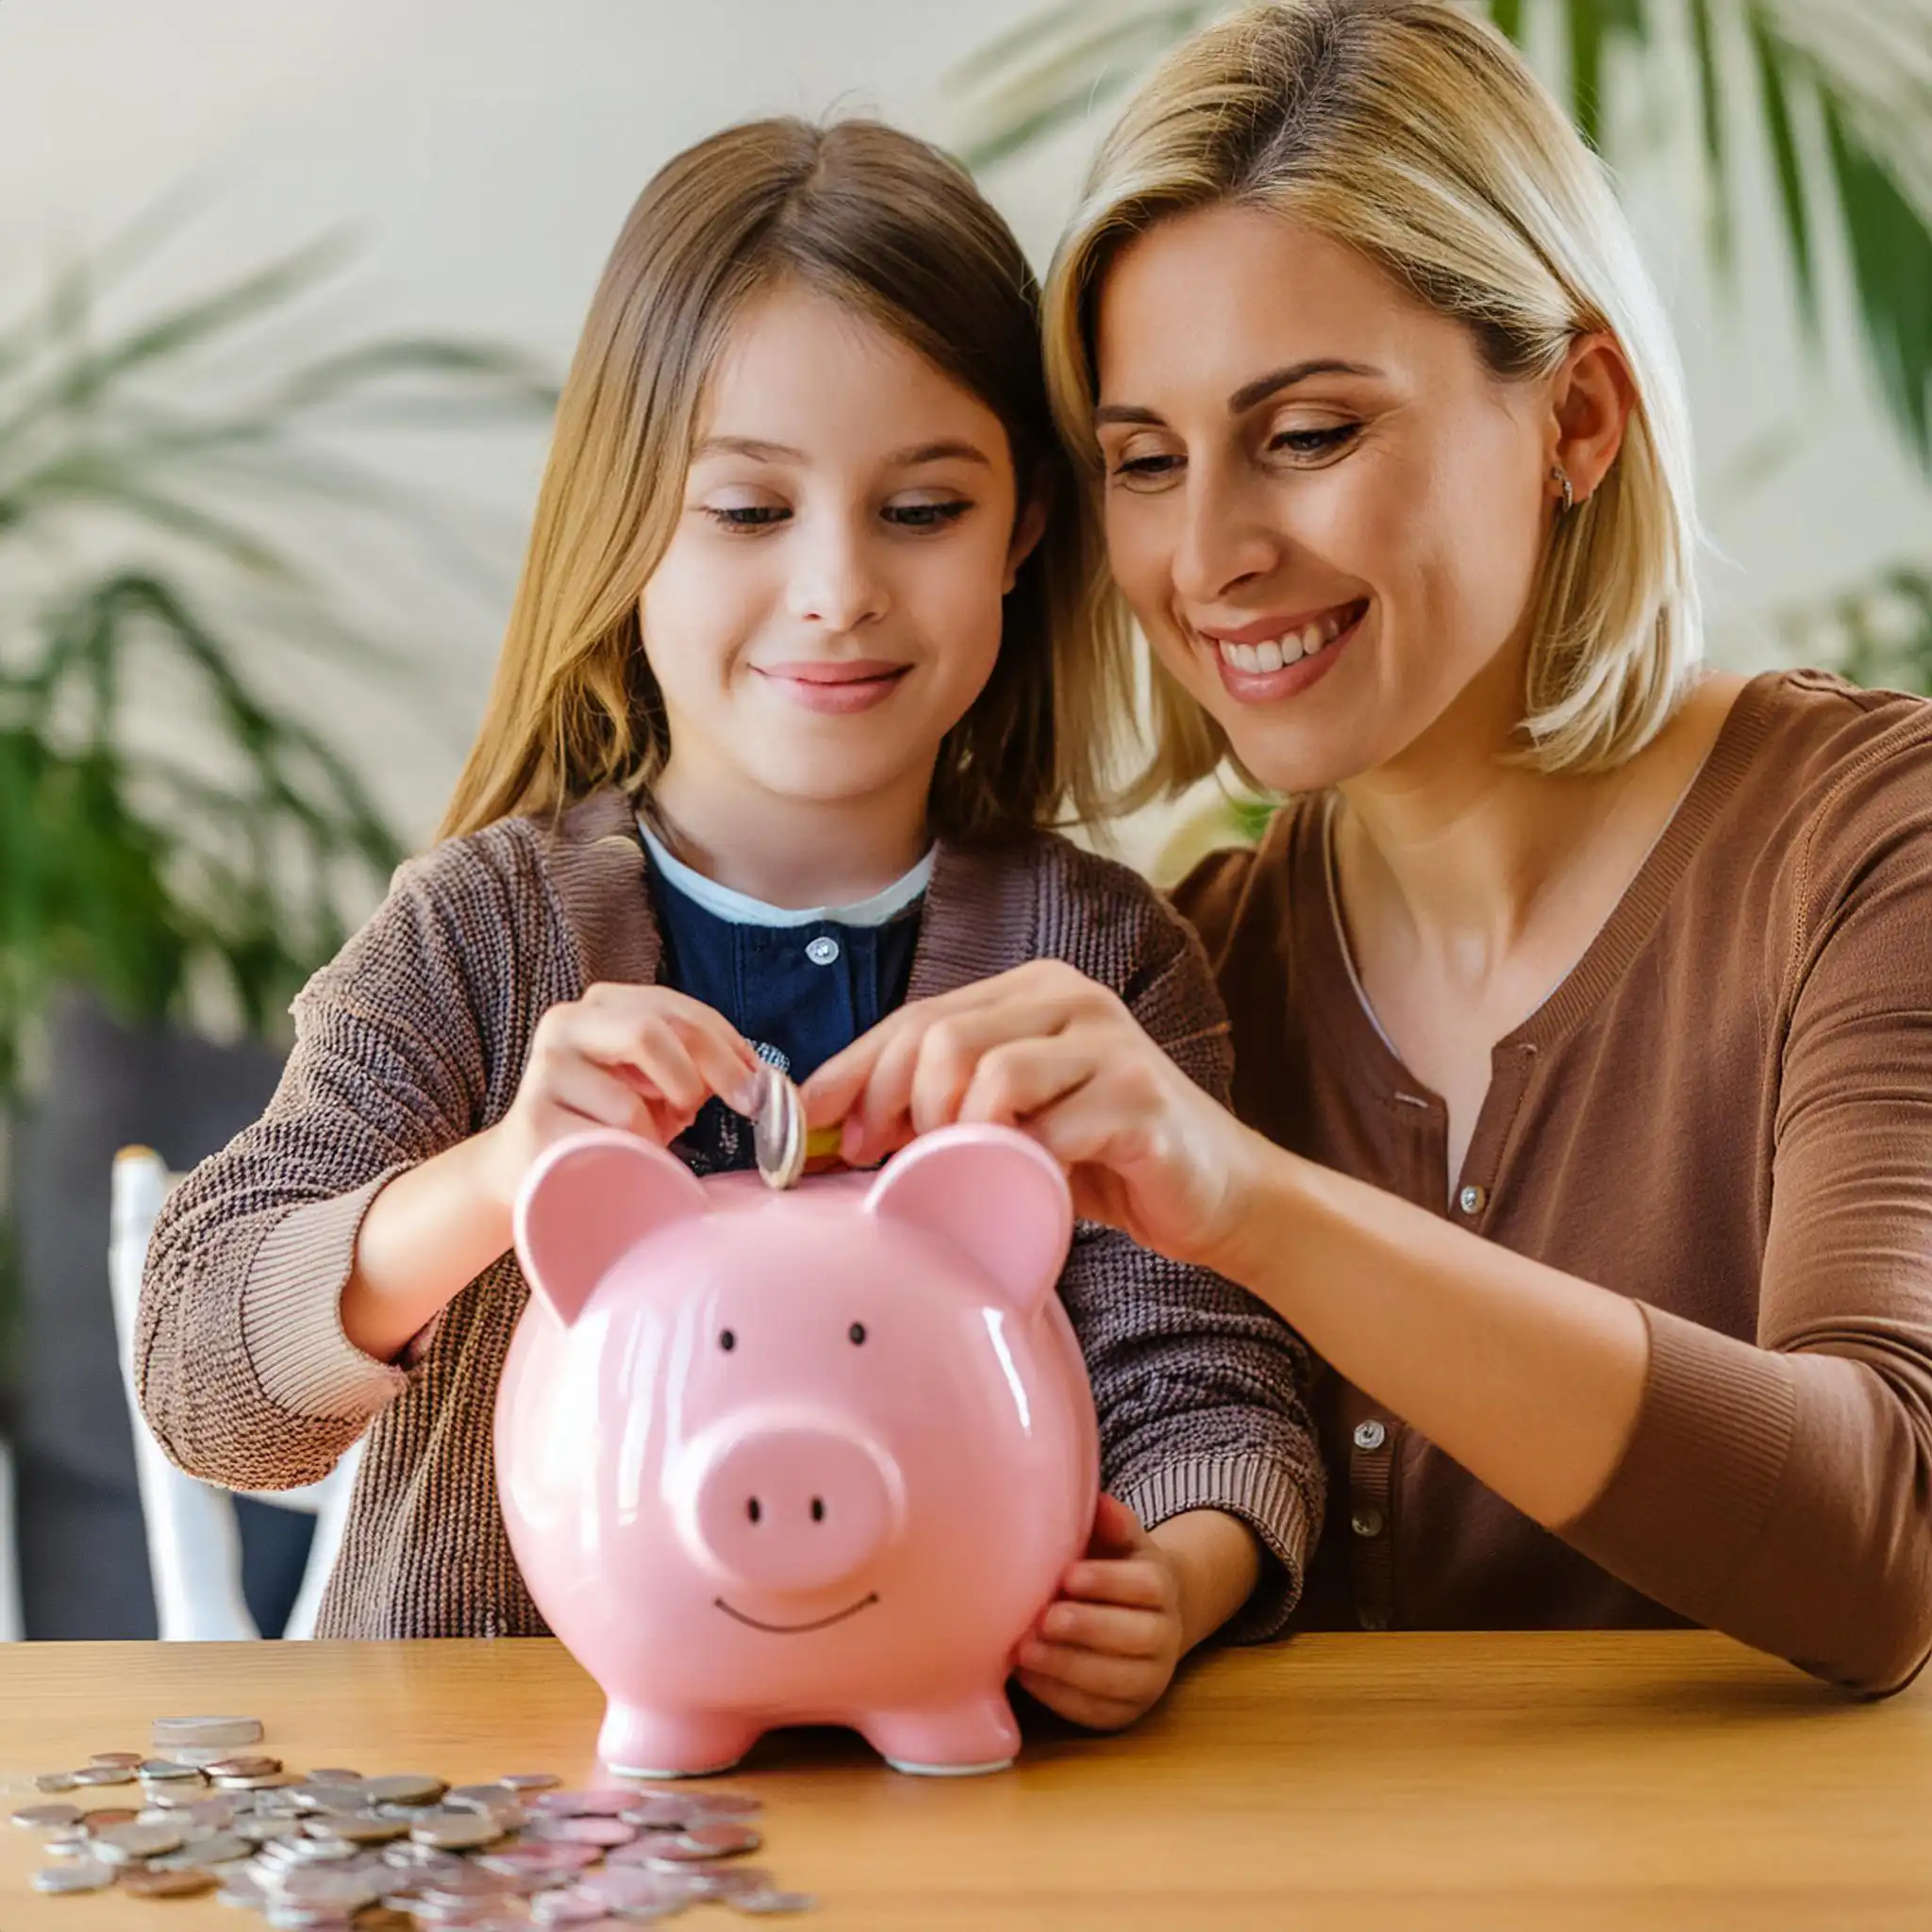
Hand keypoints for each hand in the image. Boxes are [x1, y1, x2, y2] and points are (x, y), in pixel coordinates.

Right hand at [476, 982, 759, 1209]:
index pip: (677, 1009)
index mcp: (603, 1005)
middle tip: (742, 1104)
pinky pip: (606, 1139)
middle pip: (652, 1030)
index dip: (728, 1042)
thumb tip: (762, 1078)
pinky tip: (625, 1154)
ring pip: (630, 1092)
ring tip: (658, 1134)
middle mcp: (567, 1023)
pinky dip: (636, 1150)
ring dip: (663, 1121)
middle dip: (710, 1069)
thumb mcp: (660, 1083)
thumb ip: (698, 1064)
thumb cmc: (610, 1122)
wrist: (533, 1168)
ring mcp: (544, 1069)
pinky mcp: (534, 1119)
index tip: (761, 1079)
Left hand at [801, 959, 1269, 1273]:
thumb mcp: (1012, 1121)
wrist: (1218, 1195)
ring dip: (950, 1133)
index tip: (814, 1124)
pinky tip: (1017, 1184)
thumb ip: (944, 1104)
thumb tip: (835, 1126)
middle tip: (881, 1160)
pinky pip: (1045, 1124)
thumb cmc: (1101, 1161)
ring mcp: (1107, 1041)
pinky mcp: (1138, 1096)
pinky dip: (1013, 1161)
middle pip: (940, 1034)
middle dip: (891, 1104)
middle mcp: (1068, 997)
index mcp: (1030, 991)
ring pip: (985, 1068)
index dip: (854, 1070)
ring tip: (955, 1171)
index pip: (916, 1015)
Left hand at [1014, 1495, 1183, 1730]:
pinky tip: (1028, 1677)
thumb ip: (1112, 1523)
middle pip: (1137, 1637)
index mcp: (1162, 1587)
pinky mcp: (1126, 1714)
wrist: (1138, 1618)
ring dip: (1069, 1668)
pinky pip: (1097, 1712)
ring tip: (1025, 1651)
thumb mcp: (1118, 1541)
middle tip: (1044, 1619)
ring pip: (1118, 1681)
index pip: (1147, 1586)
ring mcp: (1149, 1680)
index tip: (1067, 1575)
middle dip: (1088, 1629)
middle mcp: (1166, 1637)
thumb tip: (1098, 1501)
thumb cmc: (1112, 1570)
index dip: (1109, 1582)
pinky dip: (1061, 1697)